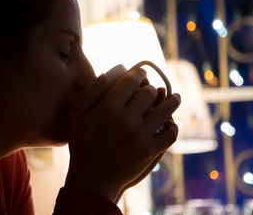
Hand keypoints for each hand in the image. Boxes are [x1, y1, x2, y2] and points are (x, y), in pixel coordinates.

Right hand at [65, 68, 180, 202]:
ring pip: (165, 110)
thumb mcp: (76, 116)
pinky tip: (170, 122)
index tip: (141, 74)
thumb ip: (90, 93)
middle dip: (150, 87)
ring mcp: (140, 136)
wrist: (91, 179)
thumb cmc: (81, 145)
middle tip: (151, 88)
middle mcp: (126, 120)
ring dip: (172, 101)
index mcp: (108, 108)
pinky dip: (173, 126)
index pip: (131, 81)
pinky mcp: (149, 151)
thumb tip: (108, 73)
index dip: (138, 74)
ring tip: (175, 98)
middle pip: (149, 93)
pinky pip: (170, 133)